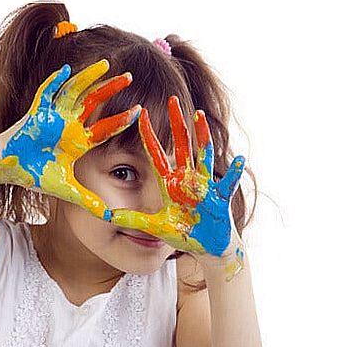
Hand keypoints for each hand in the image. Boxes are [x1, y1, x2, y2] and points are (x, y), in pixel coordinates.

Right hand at [0, 59, 140, 219]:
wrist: (8, 169)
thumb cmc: (35, 175)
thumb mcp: (66, 189)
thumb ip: (87, 200)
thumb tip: (108, 218)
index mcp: (79, 141)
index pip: (105, 128)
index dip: (121, 120)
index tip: (140, 111)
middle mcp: (70, 125)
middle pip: (94, 102)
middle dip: (111, 89)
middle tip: (130, 76)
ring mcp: (53, 116)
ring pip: (75, 92)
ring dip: (89, 78)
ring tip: (105, 65)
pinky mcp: (35, 113)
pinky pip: (45, 94)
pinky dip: (54, 82)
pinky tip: (66, 70)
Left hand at [111, 96, 245, 279]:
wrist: (208, 247)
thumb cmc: (184, 234)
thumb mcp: (156, 227)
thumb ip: (134, 220)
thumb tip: (106, 216)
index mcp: (170, 184)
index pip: (156, 155)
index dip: (148, 135)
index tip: (141, 114)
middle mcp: (187, 179)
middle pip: (181, 145)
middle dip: (177, 122)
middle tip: (174, 99)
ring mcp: (205, 187)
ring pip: (203, 155)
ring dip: (202, 136)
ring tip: (199, 115)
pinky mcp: (220, 198)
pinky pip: (228, 184)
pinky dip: (234, 173)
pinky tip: (238, 159)